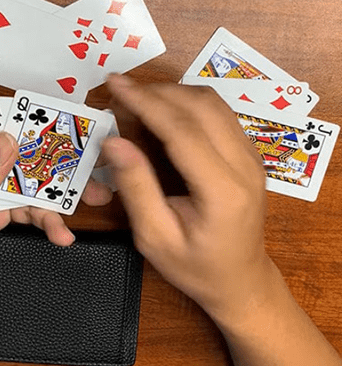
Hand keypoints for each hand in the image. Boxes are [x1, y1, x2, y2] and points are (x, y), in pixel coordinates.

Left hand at [0, 131, 111, 302]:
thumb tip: (6, 141)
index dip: (29, 130)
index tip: (63, 133)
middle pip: (16, 155)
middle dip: (53, 164)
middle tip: (89, 171)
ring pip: (26, 183)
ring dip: (55, 195)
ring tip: (90, 203)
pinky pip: (23, 209)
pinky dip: (43, 220)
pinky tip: (60, 233)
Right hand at [102, 74, 270, 323]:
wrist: (240, 280)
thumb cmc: (195, 267)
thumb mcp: (154, 237)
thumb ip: (135, 187)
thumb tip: (113, 140)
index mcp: (222, 191)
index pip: (182, 130)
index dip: (146, 103)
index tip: (114, 84)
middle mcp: (245, 165)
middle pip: (201, 106)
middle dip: (156, 91)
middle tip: (118, 92)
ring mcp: (251, 156)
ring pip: (212, 102)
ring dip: (172, 93)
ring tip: (135, 99)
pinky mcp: (248, 153)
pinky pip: (217, 113)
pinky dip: (186, 102)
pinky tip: (161, 111)